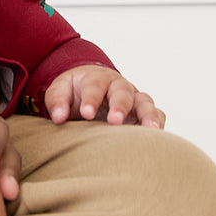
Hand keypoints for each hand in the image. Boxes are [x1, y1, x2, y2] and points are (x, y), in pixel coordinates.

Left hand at [43, 65, 165, 127]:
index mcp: (96, 78)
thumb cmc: (75, 91)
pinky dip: (158, 124)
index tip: (86, 113)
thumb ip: (57, 101)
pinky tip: (157, 138)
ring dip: (147, 115)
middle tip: (114, 121)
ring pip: (145, 102)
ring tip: (149, 130)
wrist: (90, 89)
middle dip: (120, 105)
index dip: (91, 99)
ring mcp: (134, 99)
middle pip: (122, 92)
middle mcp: (118, 86)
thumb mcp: (60, 90)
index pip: (95, 86)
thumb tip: (58, 118)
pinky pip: (157, 115)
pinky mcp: (144, 113)